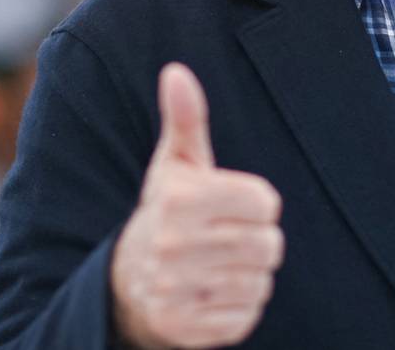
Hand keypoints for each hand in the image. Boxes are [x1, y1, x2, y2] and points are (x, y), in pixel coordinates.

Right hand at [112, 64, 283, 348]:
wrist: (125, 284)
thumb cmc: (166, 212)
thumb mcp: (174, 165)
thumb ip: (185, 118)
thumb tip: (177, 71)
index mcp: (178, 202)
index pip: (266, 203)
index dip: (258, 204)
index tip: (234, 205)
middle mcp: (172, 247)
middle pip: (269, 246)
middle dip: (258, 240)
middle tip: (229, 238)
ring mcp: (176, 292)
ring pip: (260, 283)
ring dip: (250, 275)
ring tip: (219, 265)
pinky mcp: (184, 330)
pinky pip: (246, 318)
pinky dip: (239, 307)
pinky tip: (212, 294)